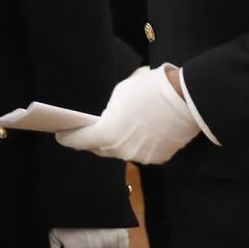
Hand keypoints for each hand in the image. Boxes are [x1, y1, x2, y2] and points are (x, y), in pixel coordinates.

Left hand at [56, 64, 200, 164]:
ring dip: (118, 142)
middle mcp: (121, 150)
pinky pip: (141, 152)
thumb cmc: (150, 89)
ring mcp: (141, 157)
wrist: (187, 98)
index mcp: (107, 133)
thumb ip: (111, 110)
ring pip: (122, 151)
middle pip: (101, 148)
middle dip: (94, 140)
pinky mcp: (159, 159)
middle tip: (90, 132)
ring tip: (120, 129)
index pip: (81, 140)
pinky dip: (138, 143)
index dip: (69, 138)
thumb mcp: (121, 92)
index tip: (61, 136)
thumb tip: (112, 118)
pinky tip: (143, 132)